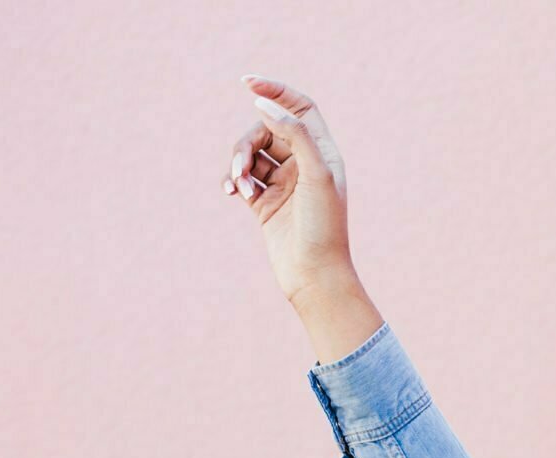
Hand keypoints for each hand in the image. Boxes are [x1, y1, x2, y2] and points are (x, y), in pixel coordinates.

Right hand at [224, 77, 355, 305]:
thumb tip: (265, 105)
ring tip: (239, 187)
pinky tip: (231, 192)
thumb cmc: (323, 227)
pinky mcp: (265, 203)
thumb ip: (295, 134)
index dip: (275, 91)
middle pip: (267, 130)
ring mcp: (283, 183)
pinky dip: (233, 181)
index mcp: (322, 152)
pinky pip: (242, 179)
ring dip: (239, 165)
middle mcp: (303, 164)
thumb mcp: (316, 174)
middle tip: (242, 166)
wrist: (315, 276)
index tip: (247, 82)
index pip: (300, 107)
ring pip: (251, 155)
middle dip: (248, 143)